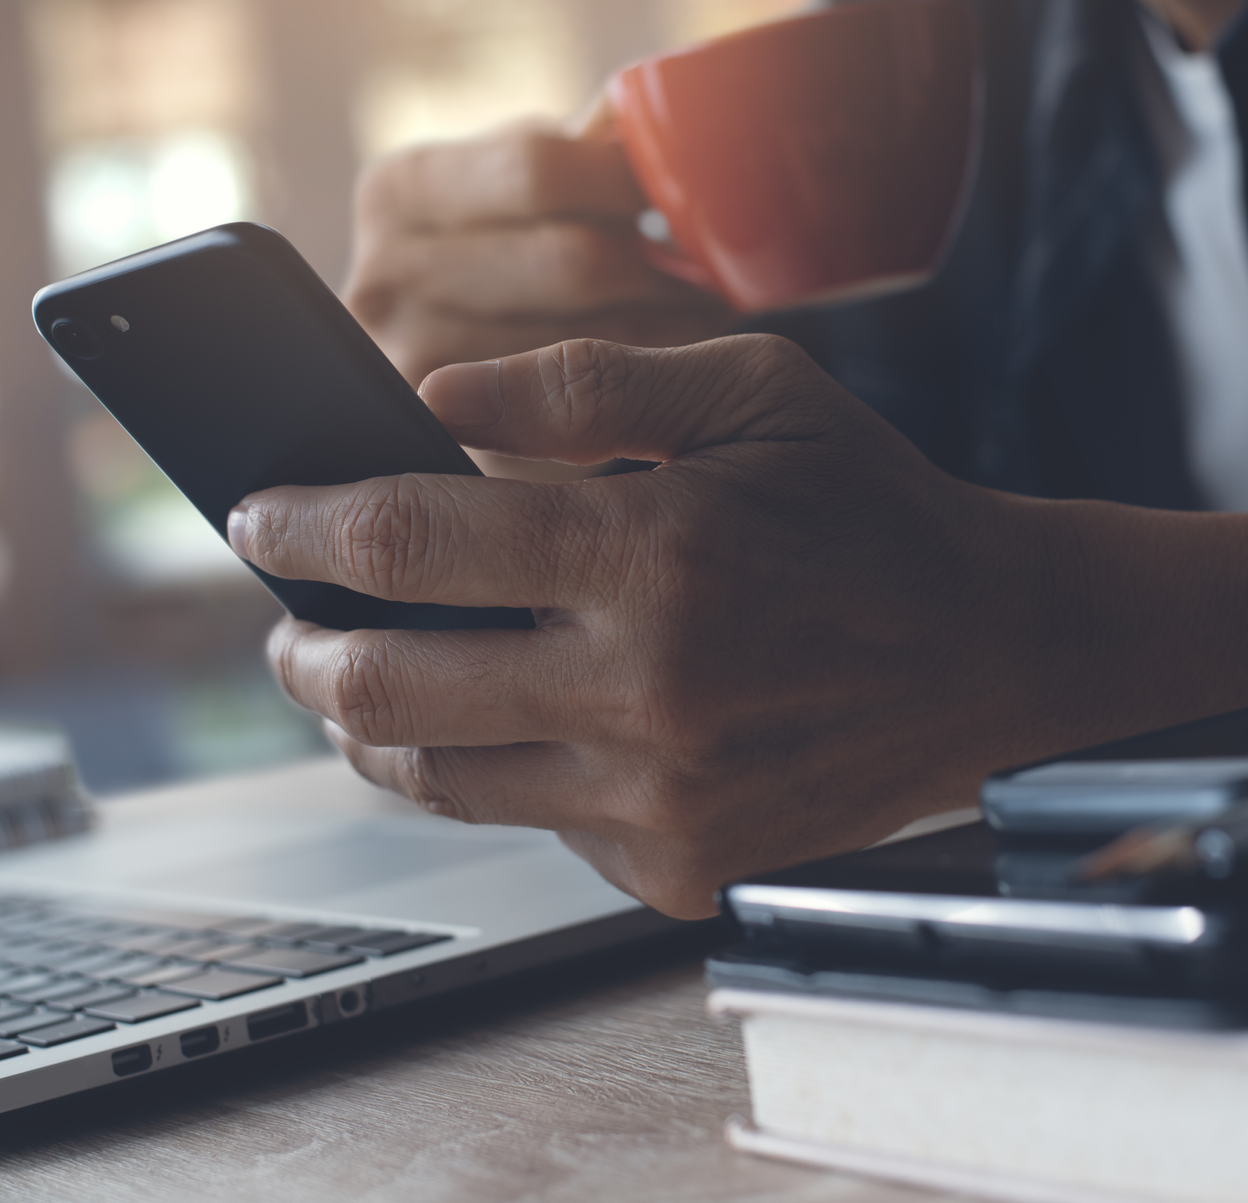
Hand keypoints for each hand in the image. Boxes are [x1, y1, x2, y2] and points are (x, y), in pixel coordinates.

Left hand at [229, 335, 1059, 917]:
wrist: (993, 656)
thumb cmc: (870, 508)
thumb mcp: (753, 392)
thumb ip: (587, 380)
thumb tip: (436, 392)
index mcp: (653, 552)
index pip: (408, 541)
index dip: (300, 524)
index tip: (254, 514)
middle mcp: (644, 690)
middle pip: (384, 683)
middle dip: (301, 648)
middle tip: (287, 622)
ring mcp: (658, 798)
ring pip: (436, 775)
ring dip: (369, 723)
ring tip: (364, 676)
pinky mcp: (674, 867)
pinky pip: (530, 825)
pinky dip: (497, 770)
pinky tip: (519, 721)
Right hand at [346, 106, 735, 388]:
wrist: (452, 371)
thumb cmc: (512, 248)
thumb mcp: (526, 178)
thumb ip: (581, 143)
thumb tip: (650, 103)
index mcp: (398, 190)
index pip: (542, 168)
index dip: (637, 179)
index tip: (693, 192)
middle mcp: (382, 283)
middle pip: (577, 261)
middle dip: (667, 263)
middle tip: (722, 266)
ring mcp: (410, 374)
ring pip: (595, 345)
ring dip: (672, 328)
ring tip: (708, 314)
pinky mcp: (455, 452)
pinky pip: (583, 423)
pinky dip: (643, 393)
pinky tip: (670, 372)